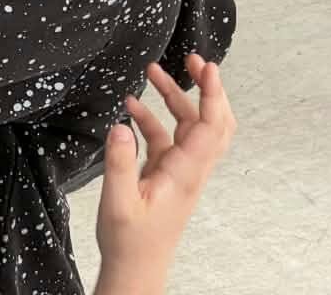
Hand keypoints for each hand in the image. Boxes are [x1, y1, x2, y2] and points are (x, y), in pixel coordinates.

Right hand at [96, 57, 233, 294]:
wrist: (136, 269)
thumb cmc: (130, 242)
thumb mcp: (118, 202)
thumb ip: (119, 162)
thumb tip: (121, 124)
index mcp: (184, 175)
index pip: (209, 126)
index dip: (212, 94)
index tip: (207, 67)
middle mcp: (189, 170)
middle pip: (212, 122)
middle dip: (207, 88)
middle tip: (194, 60)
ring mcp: (179, 172)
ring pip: (188, 126)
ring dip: (174, 98)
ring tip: (153, 72)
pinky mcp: (166, 175)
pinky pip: (166, 138)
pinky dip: (152, 119)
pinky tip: (131, 108)